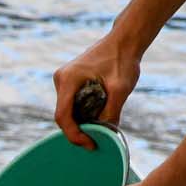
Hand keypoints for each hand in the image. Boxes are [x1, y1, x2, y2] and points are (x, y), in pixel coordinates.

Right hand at [53, 34, 140, 148]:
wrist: (124, 41)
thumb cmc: (122, 60)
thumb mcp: (120, 89)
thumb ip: (111, 113)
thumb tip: (105, 136)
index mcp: (68, 79)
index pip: (63, 116)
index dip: (74, 135)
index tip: (91, 144)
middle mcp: (61, 79)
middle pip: (63, 116)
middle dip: (79, 130)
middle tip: (98, 140)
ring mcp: (64, 80)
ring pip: (68, 111)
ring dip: (82, 122)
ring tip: (101, 125)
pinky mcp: (70, 81)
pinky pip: (72, 104)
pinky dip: (83, 113)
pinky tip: (98, 114)